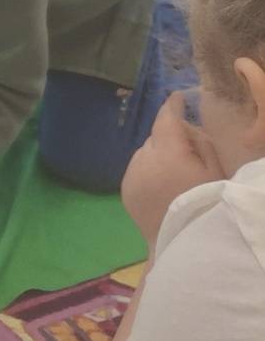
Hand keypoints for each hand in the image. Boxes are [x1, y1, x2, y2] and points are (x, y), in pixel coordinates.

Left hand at [121, 92, 225, 250]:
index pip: (165, 119)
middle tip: (185, 151)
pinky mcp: (125, 189)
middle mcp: (143, 158)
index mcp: (167, 151)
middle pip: (155, 137)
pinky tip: (161, 185)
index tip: (176, 98)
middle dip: (168, 138)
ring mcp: (131, 174)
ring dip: (156, 155)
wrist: (180, 242)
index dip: (172, 106)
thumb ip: (200, 144)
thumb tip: (187, 129)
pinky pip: (136, 170)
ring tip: (173, 173)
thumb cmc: (205, 204)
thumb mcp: (214, 171)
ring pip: (144, 153)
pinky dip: (147, 171)